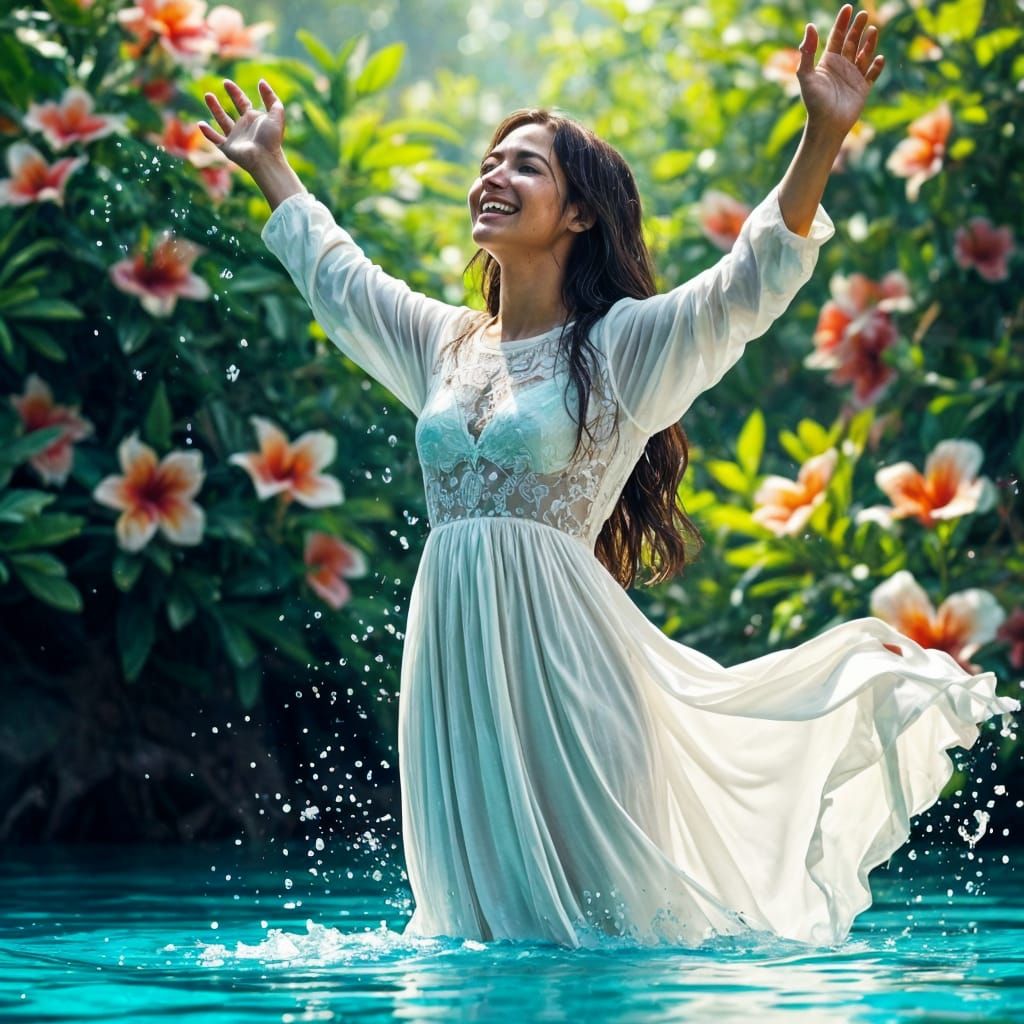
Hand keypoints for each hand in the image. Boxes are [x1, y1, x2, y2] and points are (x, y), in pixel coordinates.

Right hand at [199, 78, 284, 175]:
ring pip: (221, 121)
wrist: (265, 159)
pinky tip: (201, 124)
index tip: (226, 82)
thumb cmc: (272, 139)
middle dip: (221, 102)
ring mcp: (235, 138)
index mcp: (253, 119)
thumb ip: (271, 98)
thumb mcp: (276, 114)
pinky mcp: (228, 148)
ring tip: (208, 95)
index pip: (243, 102)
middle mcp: (243, 128)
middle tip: (211, 91)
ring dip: (214, 109)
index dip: (235, 92)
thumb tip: (261, 81)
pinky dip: (208, 133)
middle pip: (230, 111)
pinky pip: (215, 139)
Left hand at [797, 5, 884, 138]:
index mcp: (828, 62)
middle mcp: (841, 66)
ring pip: (864, 54)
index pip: (836, 37)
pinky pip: (872, 74)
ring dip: (869, 43)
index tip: (848, 7)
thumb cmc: (814, 102)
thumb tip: (810, 26)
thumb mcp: (806, 76)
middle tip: (864, 14)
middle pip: (852, 42)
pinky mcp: (863, 88)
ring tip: (873, 30)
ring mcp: (853, 76)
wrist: (826, 126)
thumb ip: (807, 52)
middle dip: (857, 28)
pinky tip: (879, 59)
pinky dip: (877, 66)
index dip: (842, 22)